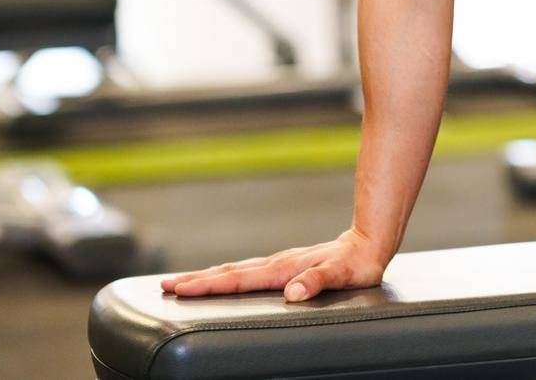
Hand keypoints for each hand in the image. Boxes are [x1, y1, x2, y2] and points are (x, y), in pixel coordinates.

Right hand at [160, 228, 390, 301]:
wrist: (369, 243)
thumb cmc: (357, 264)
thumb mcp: (342, 275)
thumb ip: (316, 282)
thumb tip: (292, 293)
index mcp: (283, 269)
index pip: (238, 279)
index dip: (208, 285)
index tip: (181, 288)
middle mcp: (277, 264)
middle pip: (229, 272)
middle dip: (196, 280)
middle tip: (166, 285)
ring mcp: (279, 263)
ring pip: (236, 270)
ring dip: (208, 276)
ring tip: (183, 281)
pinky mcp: (284, 264)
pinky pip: (248, 270)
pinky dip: (227, 274)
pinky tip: (221, 278)